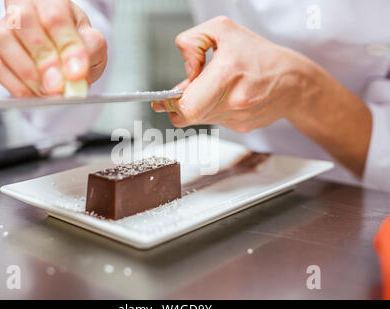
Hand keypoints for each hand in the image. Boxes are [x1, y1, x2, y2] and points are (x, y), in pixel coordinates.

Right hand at [0, 0, 106, 96]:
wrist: (67, 57)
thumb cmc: (78, 46)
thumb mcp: (94, 45)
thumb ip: (90, 51)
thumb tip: (77, 70)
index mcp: (53, 2)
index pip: (55, 16)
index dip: (66, 45)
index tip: (76, 73)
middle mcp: (25, 8)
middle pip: (24, 21)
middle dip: (44, 59)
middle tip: (59, 85)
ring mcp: (6, 27)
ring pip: (4, 40)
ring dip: (27, 73)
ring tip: (48, 92)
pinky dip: (16, 84)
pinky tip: (35, 94)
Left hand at [152, 16, 319, 131]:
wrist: (294, 82)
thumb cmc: (260, 55)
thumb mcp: (223, 30)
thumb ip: (193, 42)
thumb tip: (185, 71)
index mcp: (227, 73)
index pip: (187, 106)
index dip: (171, 103)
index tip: (163, 99)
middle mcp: (233, 100)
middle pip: (188, 117)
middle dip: (178, 106)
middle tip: (178, 95)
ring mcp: (238, 117)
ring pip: (200, 119)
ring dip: (197, 106)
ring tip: (210, 88)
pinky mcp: (242, 127)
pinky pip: (215, 121)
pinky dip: (213, 110)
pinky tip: (225, 96)